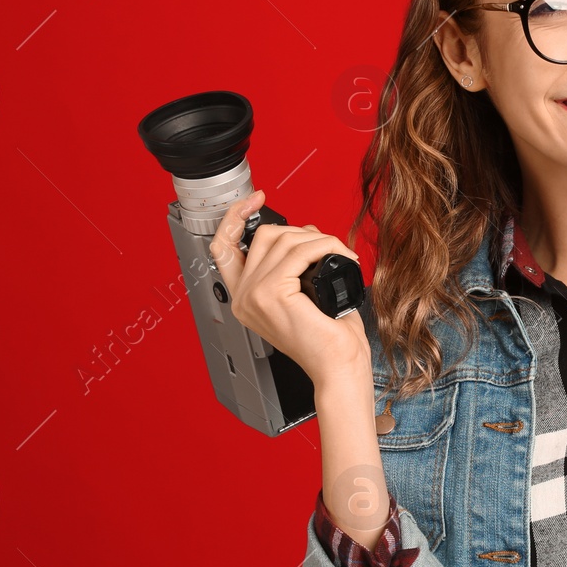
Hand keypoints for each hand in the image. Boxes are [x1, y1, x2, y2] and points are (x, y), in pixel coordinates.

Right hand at [207, 190, 370, 388]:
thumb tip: (303, 231)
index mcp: (245, 298)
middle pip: (262, 236)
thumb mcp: (306, 293)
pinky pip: (299, 251)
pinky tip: (342, 257)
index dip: (235, 216)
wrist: (339, 368)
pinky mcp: (271, 293)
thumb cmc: (330, 339)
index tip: (256, 199)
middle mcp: (243, 298)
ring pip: (283, 239)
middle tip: (327, 246)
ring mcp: (253, 295)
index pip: (223, 246)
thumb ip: (293, 265)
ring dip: (319, 239)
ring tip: (340, 254)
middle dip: (300, 232)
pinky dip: (325, 246)